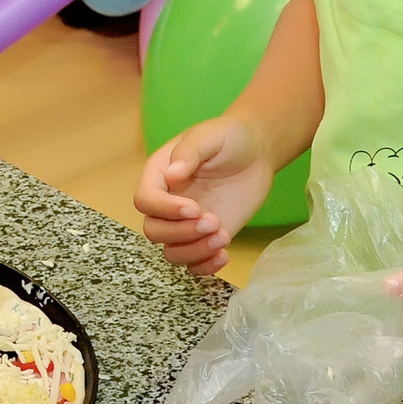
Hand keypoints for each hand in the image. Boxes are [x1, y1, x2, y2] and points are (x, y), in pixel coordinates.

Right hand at [136, 118, 273, 272]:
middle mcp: (167, 203)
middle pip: (154, 231)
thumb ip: (189, 152)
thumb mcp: (209, 136)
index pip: (146, 200)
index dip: (165, 210)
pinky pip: (194, 264)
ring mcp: (185, 224)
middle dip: (182, 233)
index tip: (194, 209)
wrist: (256, 152)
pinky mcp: (204, 238)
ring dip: (195, 251)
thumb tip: (171, 176)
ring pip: (171, 252)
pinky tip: (224, 255)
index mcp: (159, 175)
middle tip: (213, 222)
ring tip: (223, 237)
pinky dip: (205, 267)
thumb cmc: (229, 138)